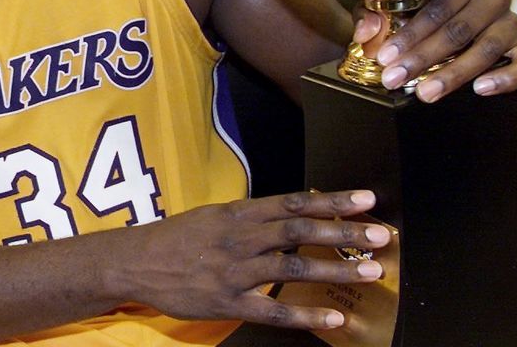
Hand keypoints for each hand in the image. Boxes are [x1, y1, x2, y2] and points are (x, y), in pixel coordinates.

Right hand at [135, 190, 388, 329]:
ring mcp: (234, 272)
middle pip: (299, 231)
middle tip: (381, 235)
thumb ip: (253, 217)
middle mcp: (239, 239)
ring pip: (292, 268)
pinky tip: (334, 318)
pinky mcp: (227, 303)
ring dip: (335, 269)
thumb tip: (295, 211)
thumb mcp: (213, 216)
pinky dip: (305, 314)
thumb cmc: (176, 239)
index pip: (292, 203)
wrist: (134, 263)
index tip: (365, 199)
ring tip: (371, 271)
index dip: (330, 201)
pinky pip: (272, 309)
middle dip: (343, 232)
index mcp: (237, 214)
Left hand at [353, 0, 516, 100]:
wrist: (458, 11)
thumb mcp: (391, 3)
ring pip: (489, 47)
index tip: (384, 57)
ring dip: (456, 73)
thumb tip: (366, 32)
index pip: (435, 8)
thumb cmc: (420, 5)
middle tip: (396, 79)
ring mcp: (509, 20)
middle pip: (458, 29)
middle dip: (423, 57)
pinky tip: (481, 88)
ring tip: (427, 92)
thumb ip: (374, 14)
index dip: (408, 34)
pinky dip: (509, 76)